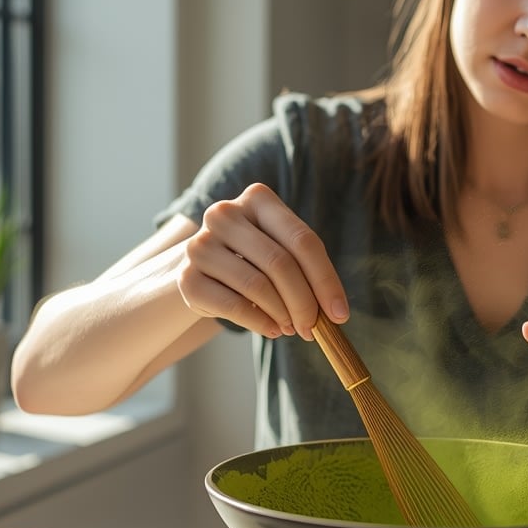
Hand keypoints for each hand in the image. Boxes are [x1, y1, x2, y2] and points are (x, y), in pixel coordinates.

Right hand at [176, 183, 348, 339]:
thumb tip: (334, 312)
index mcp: (258, 198)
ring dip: (282, 314)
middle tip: (314, 329)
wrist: (203, 270)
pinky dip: (259, 324)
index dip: (326, 280)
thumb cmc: (253, 260)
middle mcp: (225, 214)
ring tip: (291, 327)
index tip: (340, 314)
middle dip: (304, 303)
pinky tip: (271, 330)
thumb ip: (306, 271)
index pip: (303, 241)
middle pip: (280, 263)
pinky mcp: (187, 277)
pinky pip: (233, 305)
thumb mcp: (281, 251)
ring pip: (257, 285)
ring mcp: (201, 244)